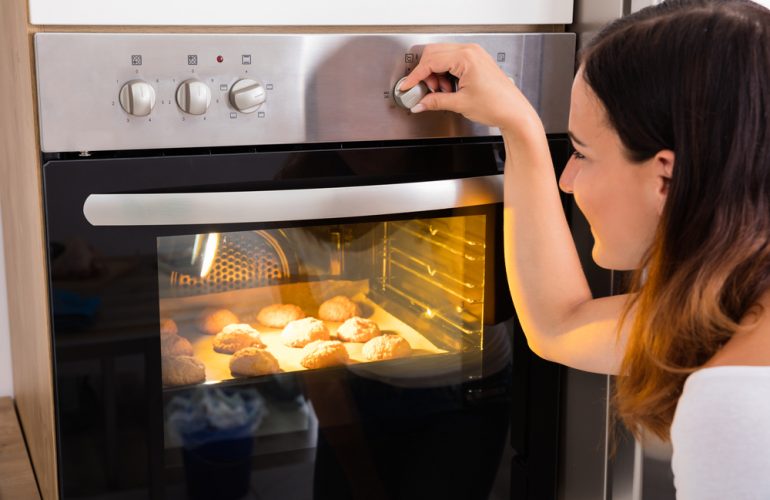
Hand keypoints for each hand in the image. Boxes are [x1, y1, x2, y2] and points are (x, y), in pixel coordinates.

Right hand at [398, 43, 539, 131]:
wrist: (514, 112)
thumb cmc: (497, 105)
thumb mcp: (460, 104)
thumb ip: (435, 102)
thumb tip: (419, 103)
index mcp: (466, 57)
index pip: (431, 61)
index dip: (416, 76)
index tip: (407, 85)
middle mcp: (471, 51)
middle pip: (434, 54)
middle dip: (427, 74)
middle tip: (427, 91)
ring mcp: (475, 54)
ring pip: (443, 57)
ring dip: (437, 74)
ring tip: (443, 93)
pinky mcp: (477, 61)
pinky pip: (454, 61)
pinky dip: (447, 74)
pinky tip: (450, 89)